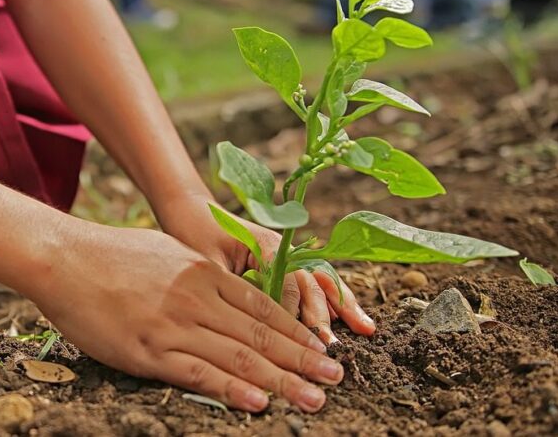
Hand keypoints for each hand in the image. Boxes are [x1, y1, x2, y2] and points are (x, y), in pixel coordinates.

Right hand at [26, 225, 343, 411]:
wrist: (63, 258)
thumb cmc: (111, 254)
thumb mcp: (166, 252)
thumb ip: (199, 274)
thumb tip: (227, 290)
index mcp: (203, 273)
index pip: (263, 307)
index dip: (297, 331)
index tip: (322, 349)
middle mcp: (196, 298)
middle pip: (261, 335)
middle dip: (302, 359)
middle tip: (335, 379)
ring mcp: (173, 325)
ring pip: (238, 357)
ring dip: (282, 380)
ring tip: (313, 398)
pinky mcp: (148, 350)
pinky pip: (198, 373)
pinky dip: (231, 389)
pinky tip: (258, 402)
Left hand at [153, 192, 375, 343]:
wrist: (191, 210)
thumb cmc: (193, 234)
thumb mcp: (206, 262)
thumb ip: (230, 287)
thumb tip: (246, 322)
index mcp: (265, 245)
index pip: (287, 284)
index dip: (293, 314)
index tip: (298, 342)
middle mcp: (283, 249)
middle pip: (310, 283)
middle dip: (323, 316)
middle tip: (332, 347)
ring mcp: (287, 254)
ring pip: (321, 281)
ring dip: (342, 306)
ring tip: (366, 329)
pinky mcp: (285, 263)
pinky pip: (314, 281)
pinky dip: (334, 299)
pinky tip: (355, 318)